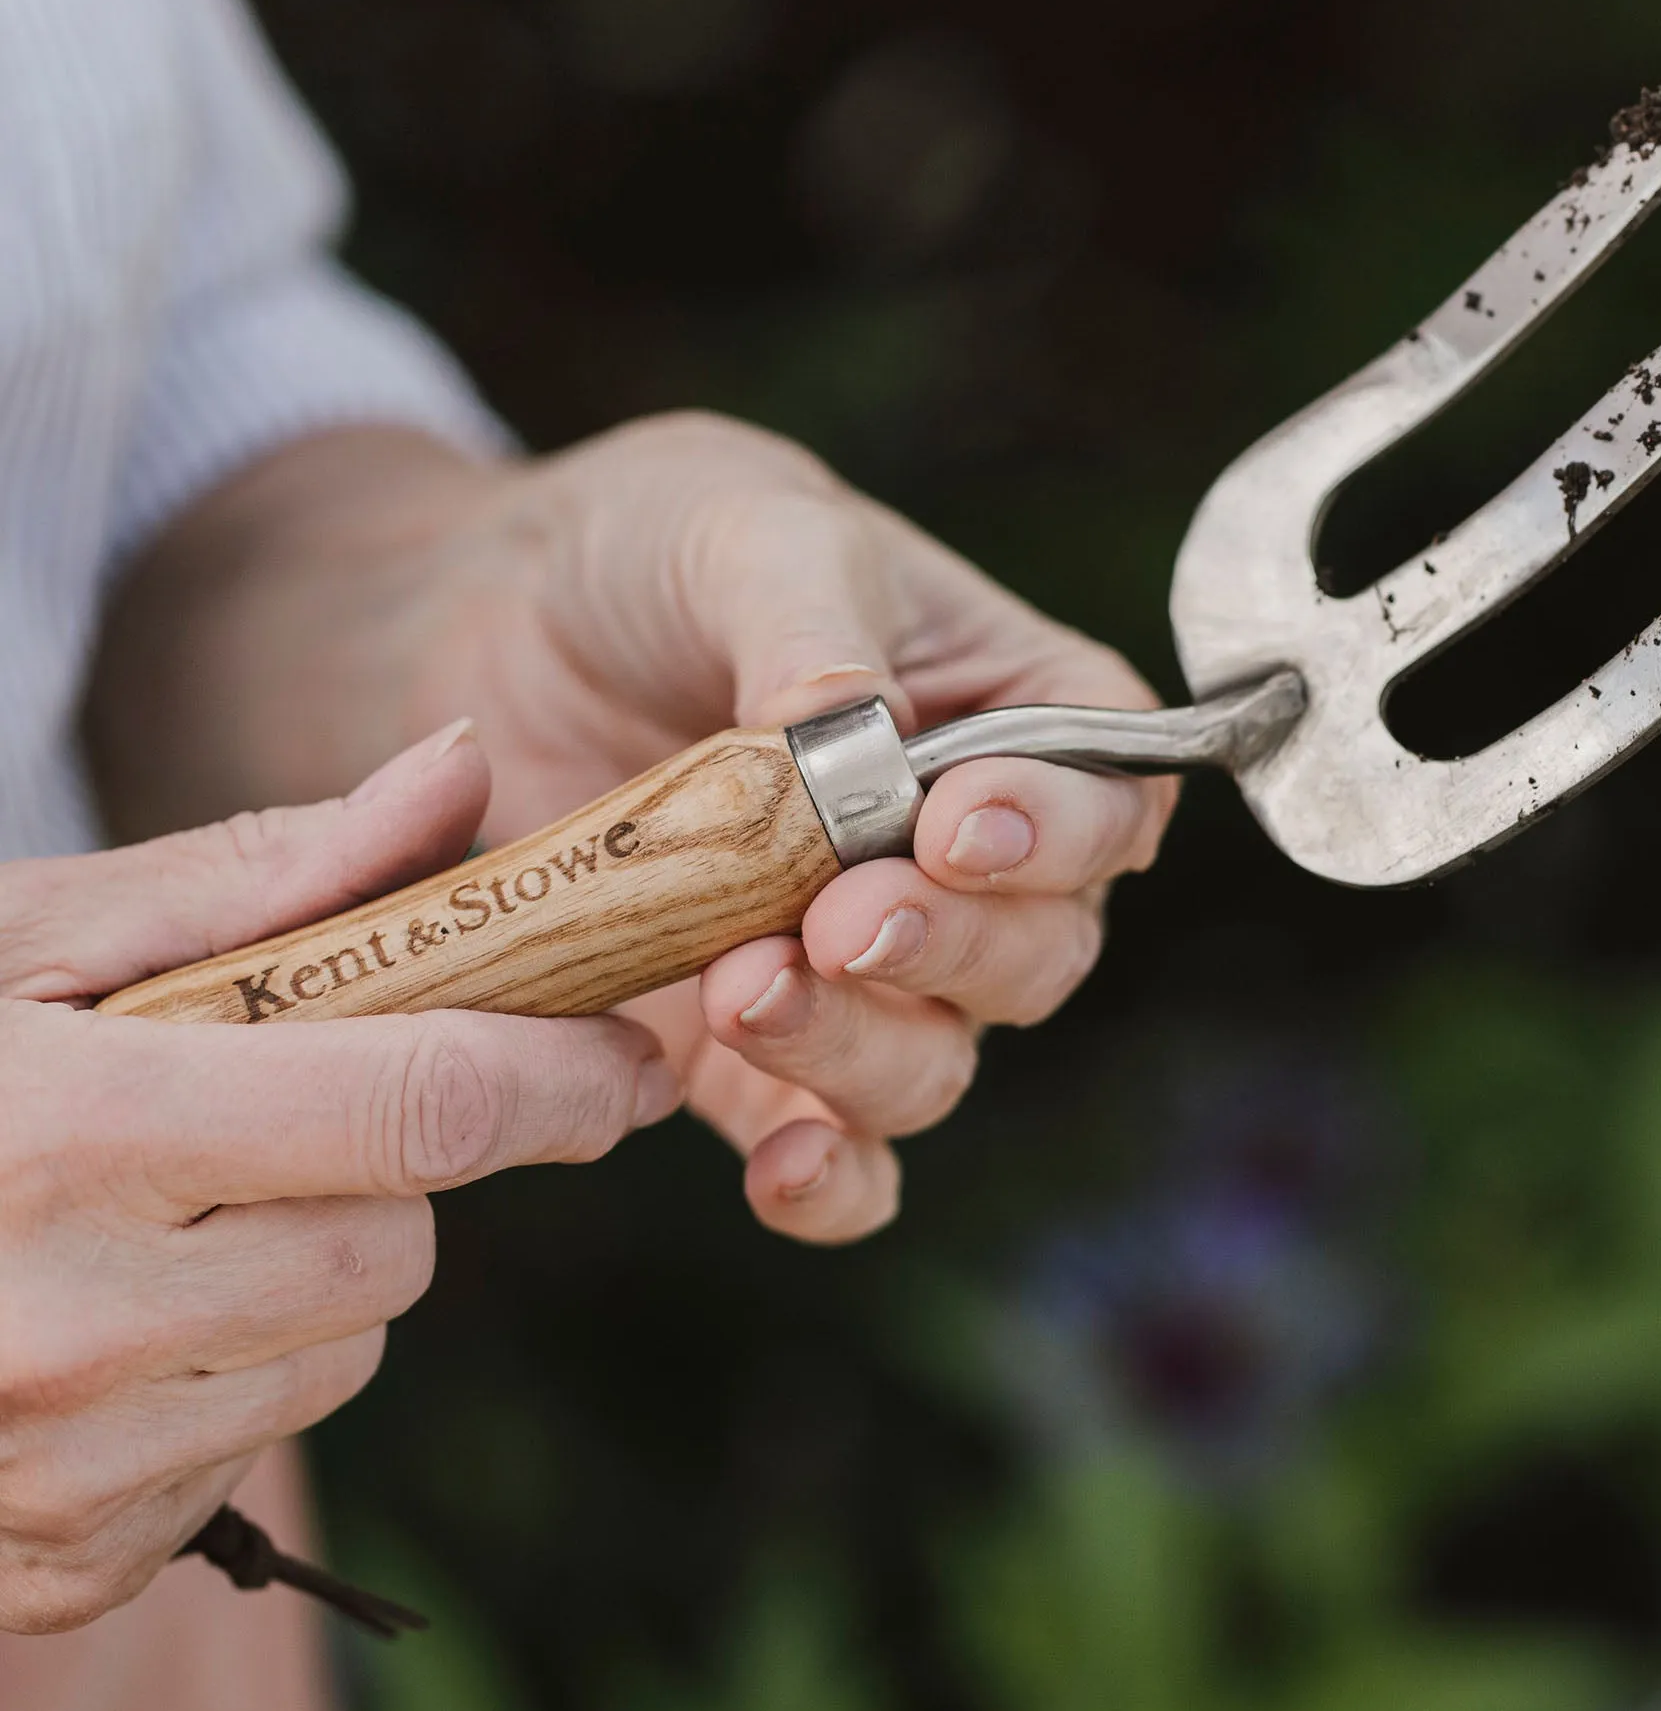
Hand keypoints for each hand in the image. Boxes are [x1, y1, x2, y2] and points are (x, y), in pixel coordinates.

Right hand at [0, 727, 676, 1631]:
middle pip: (398, 1248)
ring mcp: (50, 1474)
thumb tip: (467, 774)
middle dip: (392, 1172)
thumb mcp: (24, 936)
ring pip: (339, 1355)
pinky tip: (110, 1327)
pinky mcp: (50, 1568)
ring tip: (158, 1219)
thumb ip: (262, 869)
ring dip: (309, 1280)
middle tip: (280, 1116)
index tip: (624, 1056)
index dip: (559, 1077)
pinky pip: (250, 1461)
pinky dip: (226, 1386)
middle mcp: (58, 1327)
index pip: (416, 1107)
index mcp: (63, 1132)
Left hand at [410, 414, 1178, 1243]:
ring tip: (746, 991)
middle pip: (1039, 953)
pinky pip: (833, 1149)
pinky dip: (825, 1178)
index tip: (952, 827)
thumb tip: (849, 729)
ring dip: (861, 1050)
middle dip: (950, 952)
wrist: (503, 618)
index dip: (1059, 831)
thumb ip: (813, 629)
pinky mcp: (751, 1045)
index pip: (1106, 796)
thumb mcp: (748, 532)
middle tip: (840, 916)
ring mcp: (862, 962)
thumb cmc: (669, 546)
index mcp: (1006, 715)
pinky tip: (779, 1169)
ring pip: (935, 1060)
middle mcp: (962, 861)